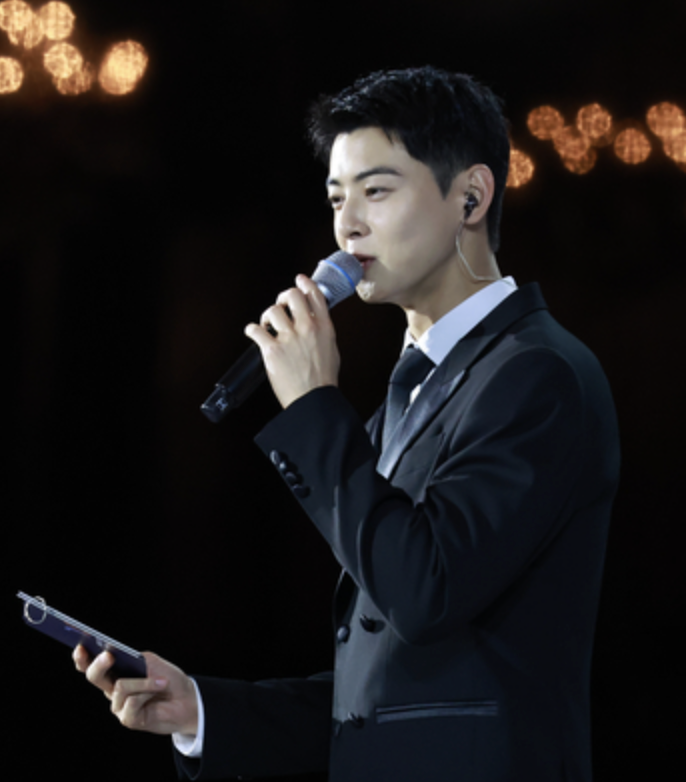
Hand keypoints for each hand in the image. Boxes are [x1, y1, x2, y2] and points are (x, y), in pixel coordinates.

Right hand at [73, 644, 197, 735]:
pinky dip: (148, 691)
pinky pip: (132, 701)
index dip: (82, 658)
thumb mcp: (150, 662)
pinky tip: (160, 689)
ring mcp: (119, 706)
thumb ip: (133, 659)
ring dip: (143, 681)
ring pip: (120, 687)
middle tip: (108, 655)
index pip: (92, 666)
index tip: (80, 647)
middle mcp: (113, 690)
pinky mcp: (128, 719)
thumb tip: (117, 659)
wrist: (187, 699)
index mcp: (115, 674)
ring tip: (162, 681)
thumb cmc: (168, 678)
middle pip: (94, 677)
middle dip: (99, 665)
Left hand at [245, 274, 339, 407]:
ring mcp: (289, 338)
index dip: (305, 283)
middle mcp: (306, 328)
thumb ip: (322, 331)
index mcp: (323, 327)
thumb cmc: (323, 380)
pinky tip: (254, 332)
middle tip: (280, 306)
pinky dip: (252, 330)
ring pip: (272, 310)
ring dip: (267, 316)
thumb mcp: (332, 348)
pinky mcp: (272, 349)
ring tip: (267, 325)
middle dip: (283, 298)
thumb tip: (315, 322)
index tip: (299, 280)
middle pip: (291, 295)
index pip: (314, 294)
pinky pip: (255, 329)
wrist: (313, 399)